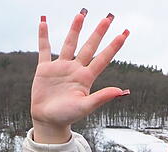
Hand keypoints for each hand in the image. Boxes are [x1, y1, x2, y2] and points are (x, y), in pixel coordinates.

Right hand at [31, 12, 128, 141]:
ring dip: (75, 30)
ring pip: (69, 44)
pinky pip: (44, 49)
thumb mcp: (86, 106)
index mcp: (86, 78)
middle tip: (107, 18)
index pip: (103, 58)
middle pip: (89, 47)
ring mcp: (61, 67)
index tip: (124, 34)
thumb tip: (121, 91)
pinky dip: (43, 36)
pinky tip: (44, 23)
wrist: (48, 120)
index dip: (113, 46)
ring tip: (80, 15)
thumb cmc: (68, 116)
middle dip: (98, 33)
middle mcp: (76, 69)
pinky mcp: (45, 69)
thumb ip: (102, 97)